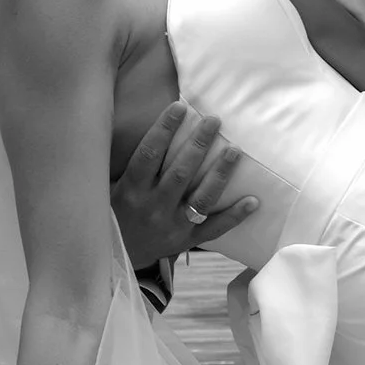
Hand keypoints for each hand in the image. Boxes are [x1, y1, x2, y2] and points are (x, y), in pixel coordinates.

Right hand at [111, 100, 257, 273]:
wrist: (117, 256)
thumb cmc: (116, 212)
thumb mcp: (111, 188)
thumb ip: (130, 164)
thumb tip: (146, 126)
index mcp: (132, 190)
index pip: (149, 154)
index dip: (164, 129)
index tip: (179, 107)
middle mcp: (153, 207)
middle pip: (181, 172)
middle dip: (199, 143)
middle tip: (215, 121)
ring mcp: (173, 225)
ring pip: (201, 198)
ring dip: (220, 173)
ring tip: (235, 151)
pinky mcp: (187, 240)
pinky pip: (214, 228)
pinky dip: (235, 216)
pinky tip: (253, 201)